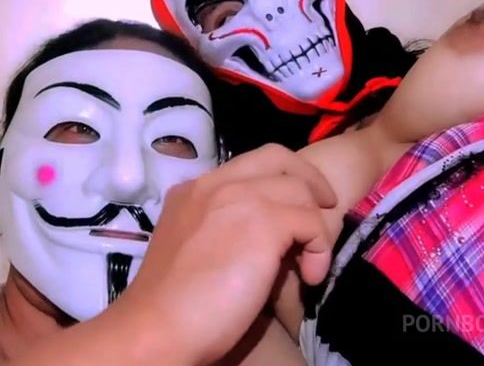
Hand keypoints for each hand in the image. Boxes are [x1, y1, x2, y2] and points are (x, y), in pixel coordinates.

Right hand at [113, 144, 337, 364]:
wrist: (159, 325)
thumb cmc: (172, 303)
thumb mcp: (194, 247)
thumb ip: (222, 227)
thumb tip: (266, 237)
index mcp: (192, 190)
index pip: (247, 165)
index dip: (278, 179)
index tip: (292, 207)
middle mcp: (214, 183)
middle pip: (277, 157)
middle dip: (308, 178)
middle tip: (324, 208)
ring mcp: (239, 197)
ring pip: (300, 189)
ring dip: (315, 225)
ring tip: (310, 264)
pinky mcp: (264, 221)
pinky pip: (312, 221)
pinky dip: (320, 249)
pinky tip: (309, 277)